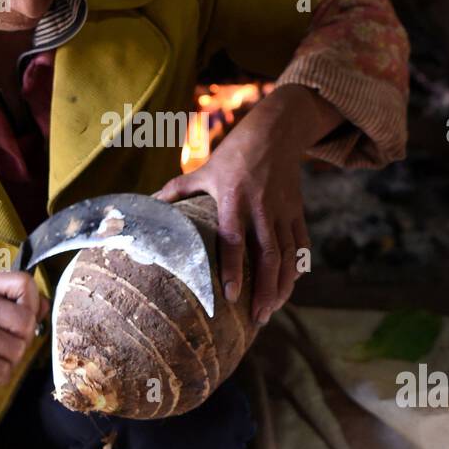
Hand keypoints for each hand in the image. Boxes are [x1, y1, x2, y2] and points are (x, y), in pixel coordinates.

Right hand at [0, 271, 49, 394]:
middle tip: (3, 347)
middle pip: (26, 321)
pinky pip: (1, 370)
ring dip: (8, 362)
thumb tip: (46, 305)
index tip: (20, 321)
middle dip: (21, 341)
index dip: (32, 305)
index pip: (25, 284)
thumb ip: (15, 304)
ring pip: (16, 350)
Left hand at [155, 85, 338, 324]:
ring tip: (271, 311)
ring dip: (282, 286)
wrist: (276, 132)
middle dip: (264, 290)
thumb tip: (148, 205)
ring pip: (287, 256)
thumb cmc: (234, 152)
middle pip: (267, 256)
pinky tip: (289, 288)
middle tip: (257, 317)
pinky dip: (297, 268)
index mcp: (234, 199)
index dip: (234, 269)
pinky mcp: (296, 212)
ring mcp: (282, 211)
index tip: (231, 296)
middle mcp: (261, 208)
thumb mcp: (204, 169)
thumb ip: (177, 190)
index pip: (234, 241)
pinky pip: (300, 245)